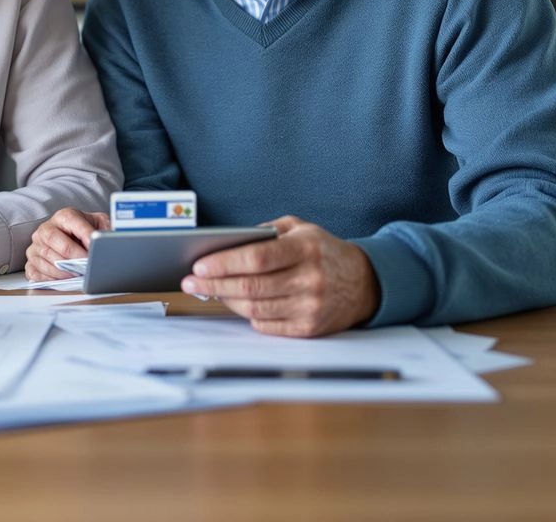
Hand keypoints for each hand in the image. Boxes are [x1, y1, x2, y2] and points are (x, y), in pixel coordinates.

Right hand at [25, 207, 109, 280]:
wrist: (75, 242)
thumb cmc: (87, 234)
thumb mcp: (100, 224)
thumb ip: (105, 229)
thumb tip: (108, 242)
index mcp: (63, 216)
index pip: (71, 220)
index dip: (84, 233)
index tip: (94, 246)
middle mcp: (46, 229)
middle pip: (54, 239)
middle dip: (72, 254)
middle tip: (86, 264)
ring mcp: (36, 246)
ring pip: (46, 258)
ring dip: (64, 269)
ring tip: (78, 275)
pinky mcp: (31, 263)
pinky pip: (37, 272)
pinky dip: (51, 278)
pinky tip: (64, 280)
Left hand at [181, 215, 380, 336]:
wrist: (365, 282)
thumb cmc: (324, 251)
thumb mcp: (301, 228)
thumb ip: (267, 232)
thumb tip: (229, 242)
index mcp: (305, 249)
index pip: (256, 258)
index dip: (224, 263)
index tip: (200, 264)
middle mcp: (309, 279)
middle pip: (251, 286)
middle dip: (214, 285)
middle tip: (190, 282)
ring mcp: (311, 307)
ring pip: (255, 309)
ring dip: (226, 300)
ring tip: (209, 290)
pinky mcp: (310, 328)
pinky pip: (268, 326)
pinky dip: (247, 316)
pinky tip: (236, 304)